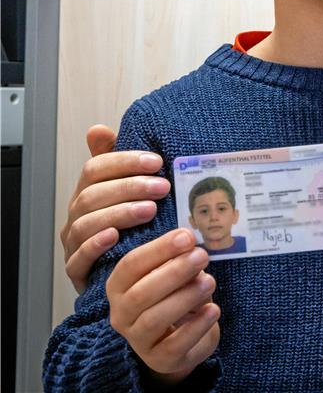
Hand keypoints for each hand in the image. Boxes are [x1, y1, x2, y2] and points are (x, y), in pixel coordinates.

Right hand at [60, 124, 168, 291]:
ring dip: (119, 213)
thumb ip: (118, 164)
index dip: (124, 162)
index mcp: (88, 194)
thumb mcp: (129, 194)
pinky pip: (79, 258)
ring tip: (149, 210)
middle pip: (92, 194)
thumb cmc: (129, 229)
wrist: (126, 277)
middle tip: (162, 187)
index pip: (95, 169)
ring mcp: (74, 244)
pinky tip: (115, 237)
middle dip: (129, 187)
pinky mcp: (78, 271)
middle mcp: (77, 217)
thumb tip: (97, 130)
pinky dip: (95, 245)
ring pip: (86, 223)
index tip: (157, 161)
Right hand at [107, 228, 219, 384]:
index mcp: (119, 286)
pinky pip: (175, 344)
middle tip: (202, 256)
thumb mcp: (174, 273)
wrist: (184, 337)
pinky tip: (213, 310)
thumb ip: (178, 258)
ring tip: (210, 281)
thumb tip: (190, 241)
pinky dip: (196, 325)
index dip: (159, 249)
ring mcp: (138, 340)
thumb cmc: (176, 295)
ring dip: (185, 297)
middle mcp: (121, 314)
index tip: (187, 236)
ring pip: (155, 319)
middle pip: (141, 293)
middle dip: (174, 271)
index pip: (131, 265)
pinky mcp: (160, 359)